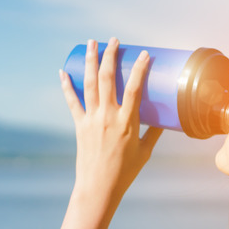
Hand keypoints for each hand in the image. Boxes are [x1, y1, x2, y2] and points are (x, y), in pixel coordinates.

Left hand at [59, 38, 162, 200]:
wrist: (99, 187)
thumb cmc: (126, 172)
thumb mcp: (145, 152)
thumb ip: (153, 133)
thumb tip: (164, 120)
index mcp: (128, 123)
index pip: (135, 88)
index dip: (140, 69)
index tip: (145, 54)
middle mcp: (108, 117)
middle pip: (108, 79)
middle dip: (111, 56)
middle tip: (114, 41)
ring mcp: (92, 120)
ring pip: (90, 84)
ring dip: (91, 61)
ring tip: (92, 43)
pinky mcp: (80, 126)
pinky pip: (72, 101)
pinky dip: (67, 85)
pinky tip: (64, 71)